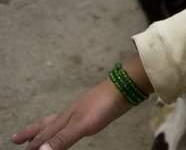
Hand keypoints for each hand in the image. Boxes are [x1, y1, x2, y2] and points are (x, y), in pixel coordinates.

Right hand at [10, 80, 131, 149]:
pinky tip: (67, 127)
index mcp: (63, 119)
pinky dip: (61, 128)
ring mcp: (79, 112)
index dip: (33, 144)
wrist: (124, 88)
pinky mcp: (90, 112)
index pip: (44, 135)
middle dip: (31, 134)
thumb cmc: (103, 106)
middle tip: (16, 139)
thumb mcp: (81, 125)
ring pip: (56, 123)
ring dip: (44, 130)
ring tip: (37, 135)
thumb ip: (62, 139)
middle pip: (45, 126)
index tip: (21, 149)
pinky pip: (69, 122)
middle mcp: (68, 115)